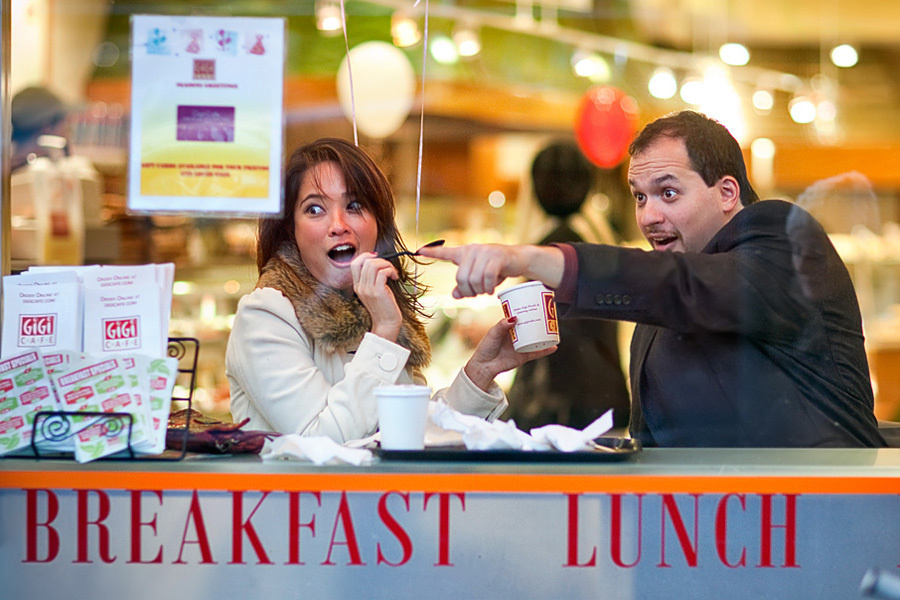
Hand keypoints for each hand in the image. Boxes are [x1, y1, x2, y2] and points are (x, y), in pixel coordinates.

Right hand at [350, 253, 401, 341]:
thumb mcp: (375, 291)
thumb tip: (380, 264)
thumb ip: (373, 279)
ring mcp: (368, 290)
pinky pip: (382, 272)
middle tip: (389, 268)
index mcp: (357, 286)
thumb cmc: (384, 307)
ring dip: (386, 264)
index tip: (377, 258)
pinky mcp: (377, 292)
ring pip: (373, 265)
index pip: (354, 264)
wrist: (386, 324)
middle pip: (365, 262)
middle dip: (381, 260)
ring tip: (392, 272)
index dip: (366, 256)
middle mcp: (360, 287)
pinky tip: (395, 277)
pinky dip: (390, 271)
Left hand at [418, 244, 564, 297]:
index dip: (432, 252)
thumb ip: (466, 286)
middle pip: (461, 278)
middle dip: (468, 291)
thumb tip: (454, 295)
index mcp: (465, 253)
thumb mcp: (479, 278)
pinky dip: (489, 287)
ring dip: (480, 291)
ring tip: (486, 291)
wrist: (519, 259)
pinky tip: (492, 290)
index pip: (445, 253)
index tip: (418, 250)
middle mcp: (472, 250)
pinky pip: (487, 278)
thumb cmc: (497, 269)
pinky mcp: (496, 257)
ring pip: (474, 280)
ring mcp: (484, 252)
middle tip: (477, 295)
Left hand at [463, 317, 555, 391]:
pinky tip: (554, 346)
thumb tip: (515, 317)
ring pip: (536, 339)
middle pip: (531, 327)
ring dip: (545, 335)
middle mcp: (517, 336)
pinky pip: (537, 353)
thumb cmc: (486, 348)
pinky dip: (546, 350)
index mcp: (509, 328)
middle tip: (548, 314)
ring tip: (554, 329)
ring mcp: (522, 346)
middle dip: (539, 321)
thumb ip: (502, 325)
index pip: (520, 317)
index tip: (535, 304)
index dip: (527, 311)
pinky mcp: (524, 356)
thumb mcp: (493, 333)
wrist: (485, 366)